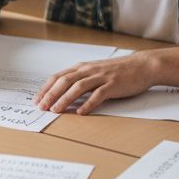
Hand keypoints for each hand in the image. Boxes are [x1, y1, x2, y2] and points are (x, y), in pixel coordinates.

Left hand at [35, 53, 154, 113]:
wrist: (142, 65)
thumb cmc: (118, 71)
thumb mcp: (95, 71)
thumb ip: (80, 80)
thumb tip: (63, 94)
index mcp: (82, 67)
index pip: (58, 77)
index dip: (45, 88)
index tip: (36, 100)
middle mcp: (89, 70)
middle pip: (64, 81)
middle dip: (50, 95)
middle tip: (42, 107)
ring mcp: (101, 77)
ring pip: (78, 87)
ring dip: (65, 99)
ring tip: (56, 110)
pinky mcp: (113, 85)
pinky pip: (98, 94)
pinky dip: (88, 104)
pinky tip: (81, 112)